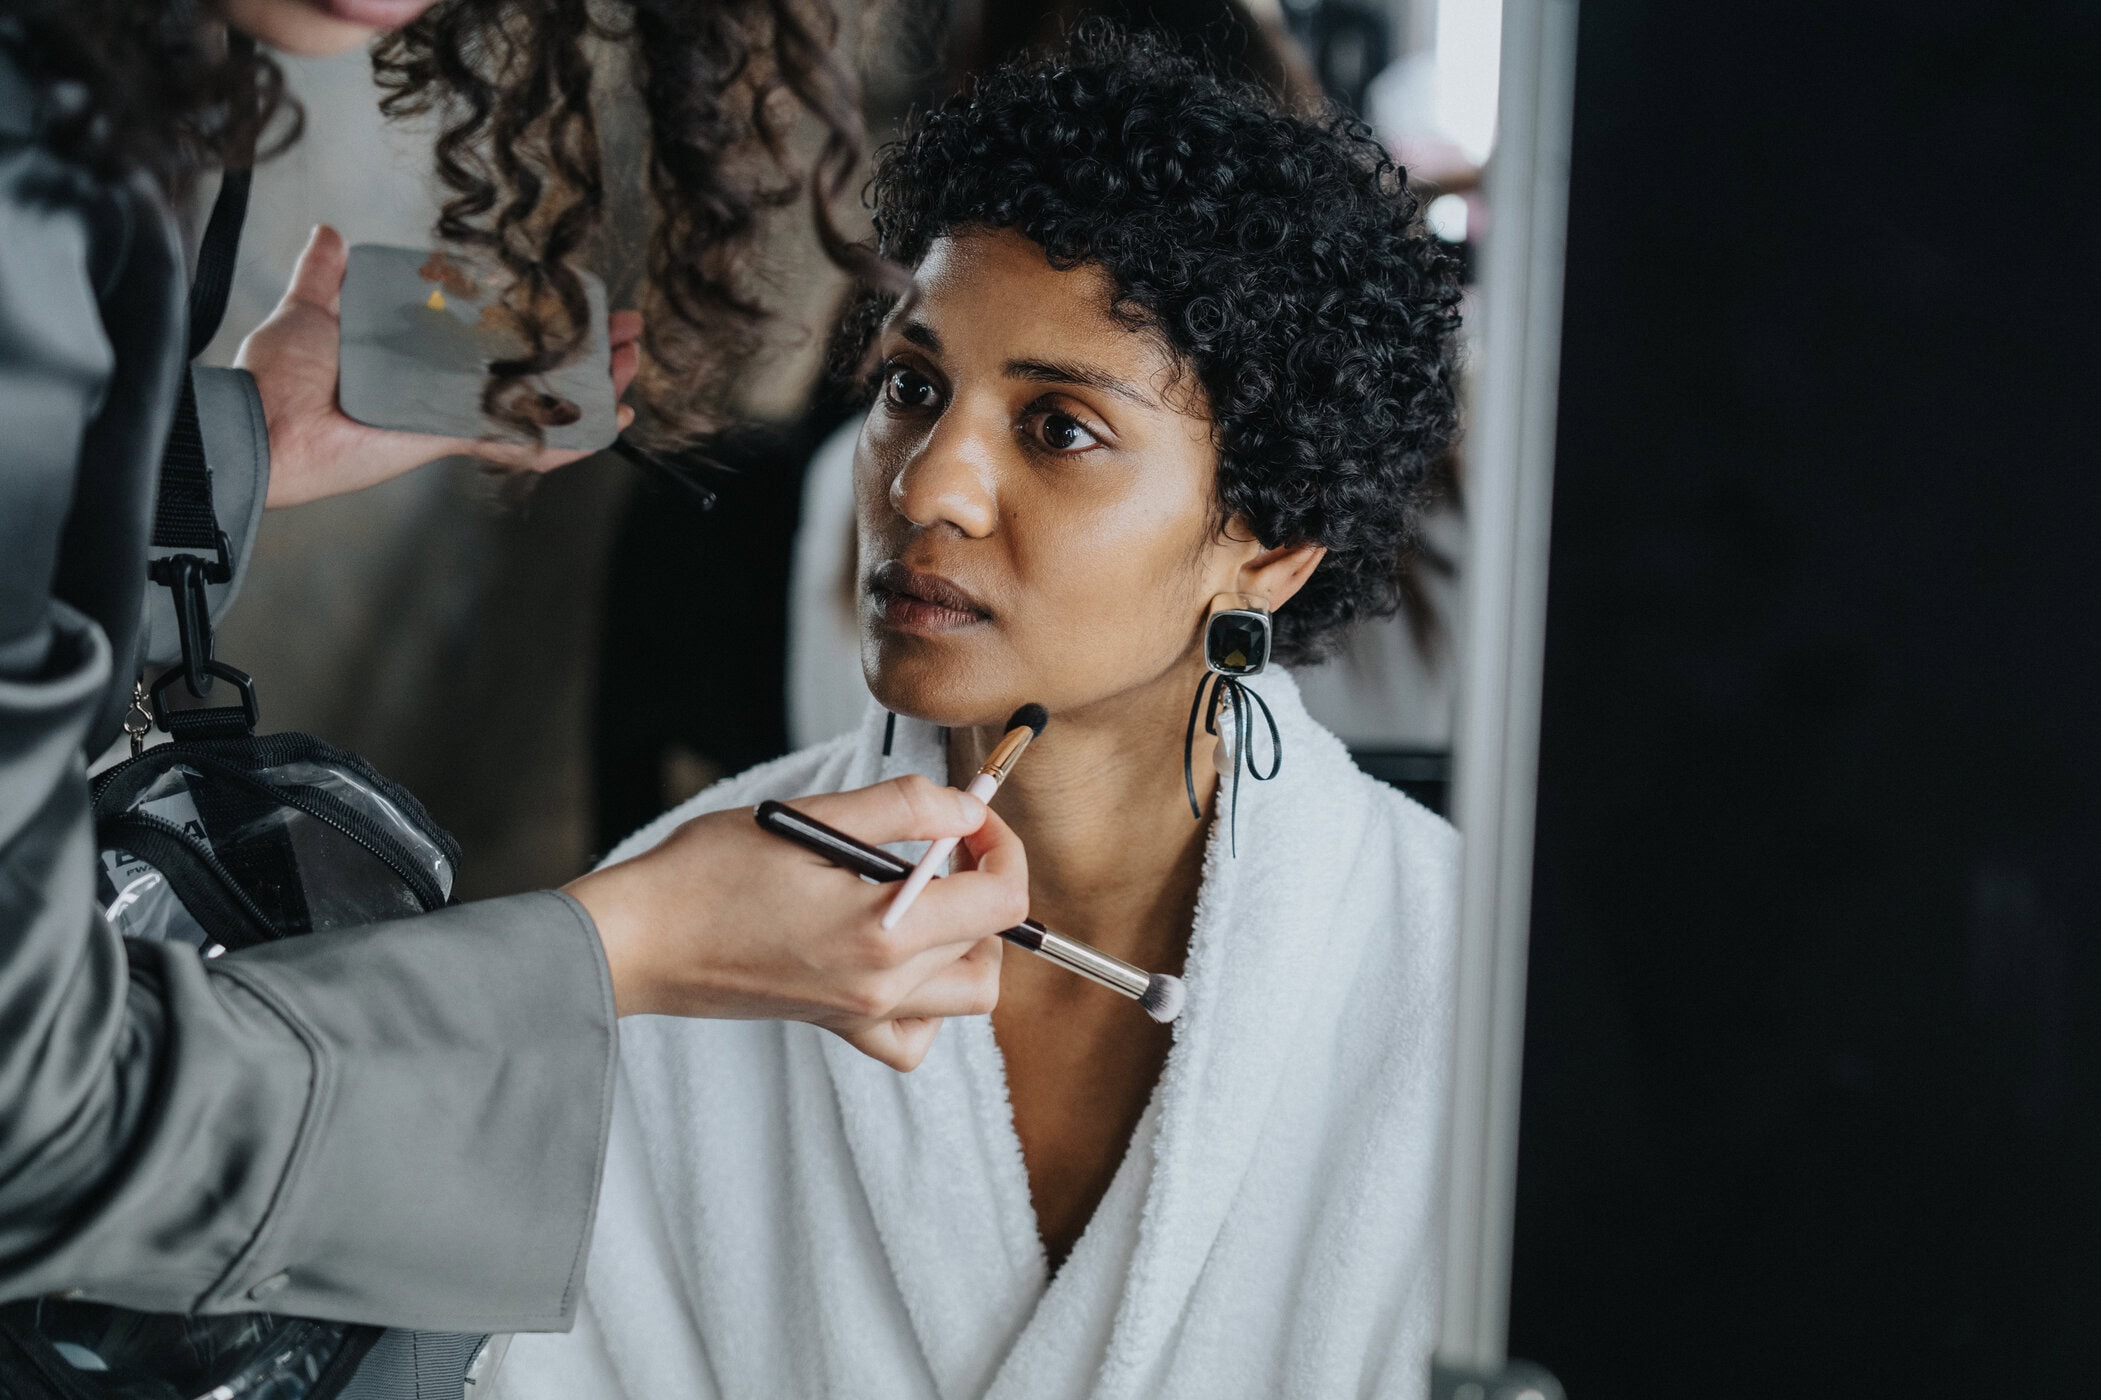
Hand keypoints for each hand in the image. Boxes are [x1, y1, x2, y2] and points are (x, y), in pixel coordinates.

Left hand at [241, 224, 642, 508]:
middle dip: (588, 354)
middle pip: (536, 372)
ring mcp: (454, 415)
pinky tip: (609, 425)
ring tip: (631, 368)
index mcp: (420, 359)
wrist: (261, 424)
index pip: (498, 341)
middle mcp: (445, 389)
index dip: (543, 323)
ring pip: (543, 403)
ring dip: (594, 389)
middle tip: (627, 336)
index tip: (579, 302)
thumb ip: (326, 275)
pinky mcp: (451, 437)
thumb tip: (329, 232)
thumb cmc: (278, 373)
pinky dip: (569, 439)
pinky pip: (522, 440)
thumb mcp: (309, 309)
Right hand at [565, 775, 1027, 1070]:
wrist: (637, 941)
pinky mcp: (835, 1025)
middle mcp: (882, 987)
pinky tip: (900, 956)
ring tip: (926, 895)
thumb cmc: (706, 873)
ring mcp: (860, 1014)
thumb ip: (901, 809)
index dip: (1002, 846)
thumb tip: (963, 810)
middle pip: (992, 947)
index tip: (971, 816)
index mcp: (884, 932)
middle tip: (944, 845)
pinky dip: (929, 1002)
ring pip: (968, 997)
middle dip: (987, 885)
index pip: (1001, 900)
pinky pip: (914, 1036)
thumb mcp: (808, 818)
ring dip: (969, 943)